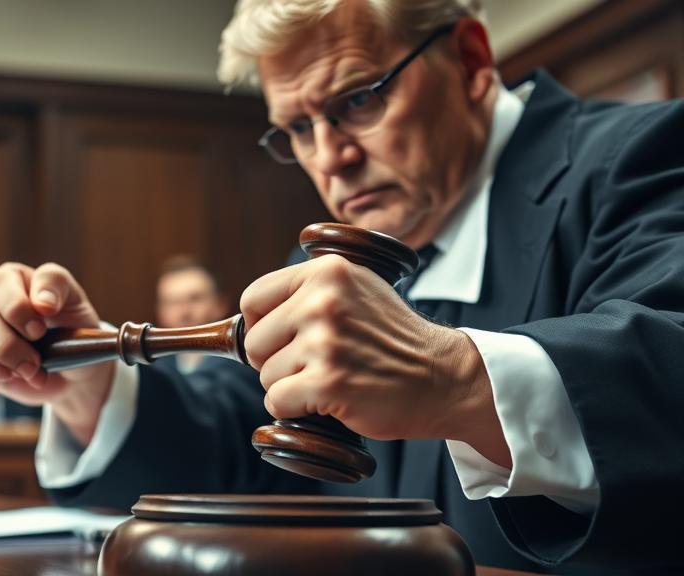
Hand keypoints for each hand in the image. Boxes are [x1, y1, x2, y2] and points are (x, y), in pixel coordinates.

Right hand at [0, 262, 114, 445]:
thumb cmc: (73, 332)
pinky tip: (7, 375)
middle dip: (10, 339)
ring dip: (3, 354)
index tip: (41, 327)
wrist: (70, 373)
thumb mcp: (77, 302)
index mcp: (17, 277)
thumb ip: (58, 286)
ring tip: (30, 370)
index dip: (18, 305)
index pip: (6, 279)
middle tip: (36, 359)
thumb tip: (42, 303)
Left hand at [241, 255, 508, 464]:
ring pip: (266, 376)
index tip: (282, 339)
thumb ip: (307, 293)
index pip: (253, 299)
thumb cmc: (392, 341)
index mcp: (326, 272)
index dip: (261, 326)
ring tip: (332, 378)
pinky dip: (295, 409)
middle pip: (255, 342)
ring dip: (291, 386)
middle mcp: (323, 300)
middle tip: (315, 364)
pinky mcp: (329, 381)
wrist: (443, 377)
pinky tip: (328, 400)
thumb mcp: (355, 291)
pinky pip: (277, 402)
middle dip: (275, 361)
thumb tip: (242, 322)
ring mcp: (326, 341)